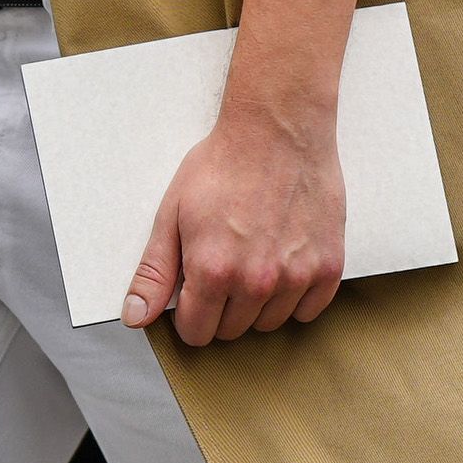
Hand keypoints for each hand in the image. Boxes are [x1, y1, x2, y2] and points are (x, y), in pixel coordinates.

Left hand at [121, 104, 347, 344]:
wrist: (278, 130)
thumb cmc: (224, 165)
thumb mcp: (172, 214)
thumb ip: (154, 273)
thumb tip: (134, 317)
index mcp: (212, 270)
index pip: (197, 332)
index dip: (190, 314)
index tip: (195, 291)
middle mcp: (256, 282)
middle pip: (232, 330)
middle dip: (222, 307)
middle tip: (226, 265)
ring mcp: (296, 276)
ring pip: (269, 323)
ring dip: (258, 303)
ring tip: (255, 259)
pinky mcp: (328, 266)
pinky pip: (308, 311)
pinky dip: (296, 297)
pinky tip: (285, 264)